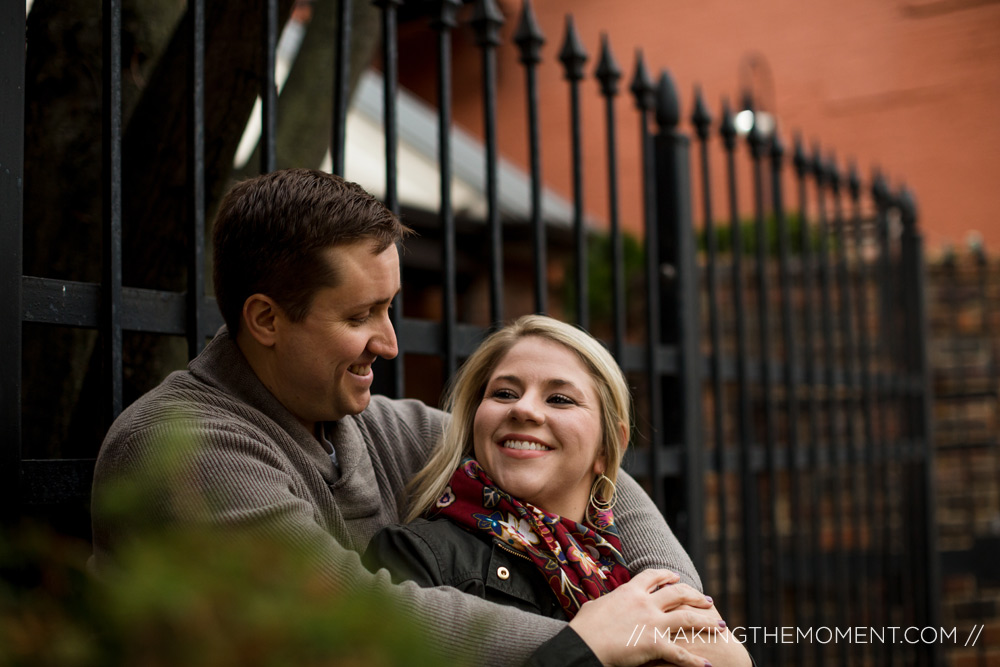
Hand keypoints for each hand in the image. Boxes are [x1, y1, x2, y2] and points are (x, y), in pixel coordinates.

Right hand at [569, 569, 719, 666]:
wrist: (583, 643)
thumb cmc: (584, 627)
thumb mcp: (596, 605)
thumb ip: (609, 602)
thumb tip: (608, 603)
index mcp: (630, 591)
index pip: (654, 577)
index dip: (668, 576)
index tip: (677, 577)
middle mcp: (645, 603)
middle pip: (678, 593)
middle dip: (696, 596)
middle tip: (708, 601)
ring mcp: (652, 623)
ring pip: (687, 617)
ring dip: (707, 621)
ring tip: (720, 624)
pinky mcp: (654, 644)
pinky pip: (680, 654)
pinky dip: (695, 661)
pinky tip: (706, 665)